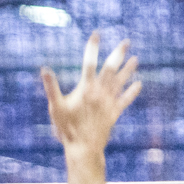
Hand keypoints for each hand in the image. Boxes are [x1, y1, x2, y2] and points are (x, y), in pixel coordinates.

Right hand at [40, 32, 140, 155]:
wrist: (83, 148)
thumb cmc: (67, 128)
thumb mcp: (55, 107)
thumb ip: (51, 87)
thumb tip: (44, 69)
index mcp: (85, 89)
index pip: (89, 63)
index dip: (92, 48)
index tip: (96, 35)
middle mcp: (100, 93)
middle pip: (111, 69)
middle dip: (118, 54)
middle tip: (126, 42)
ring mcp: (108, 103)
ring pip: (120, 82)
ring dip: (128, 70)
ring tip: (135, 59)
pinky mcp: (113, 113)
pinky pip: (125, 100)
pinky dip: (131, 92)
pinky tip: (138, 84)